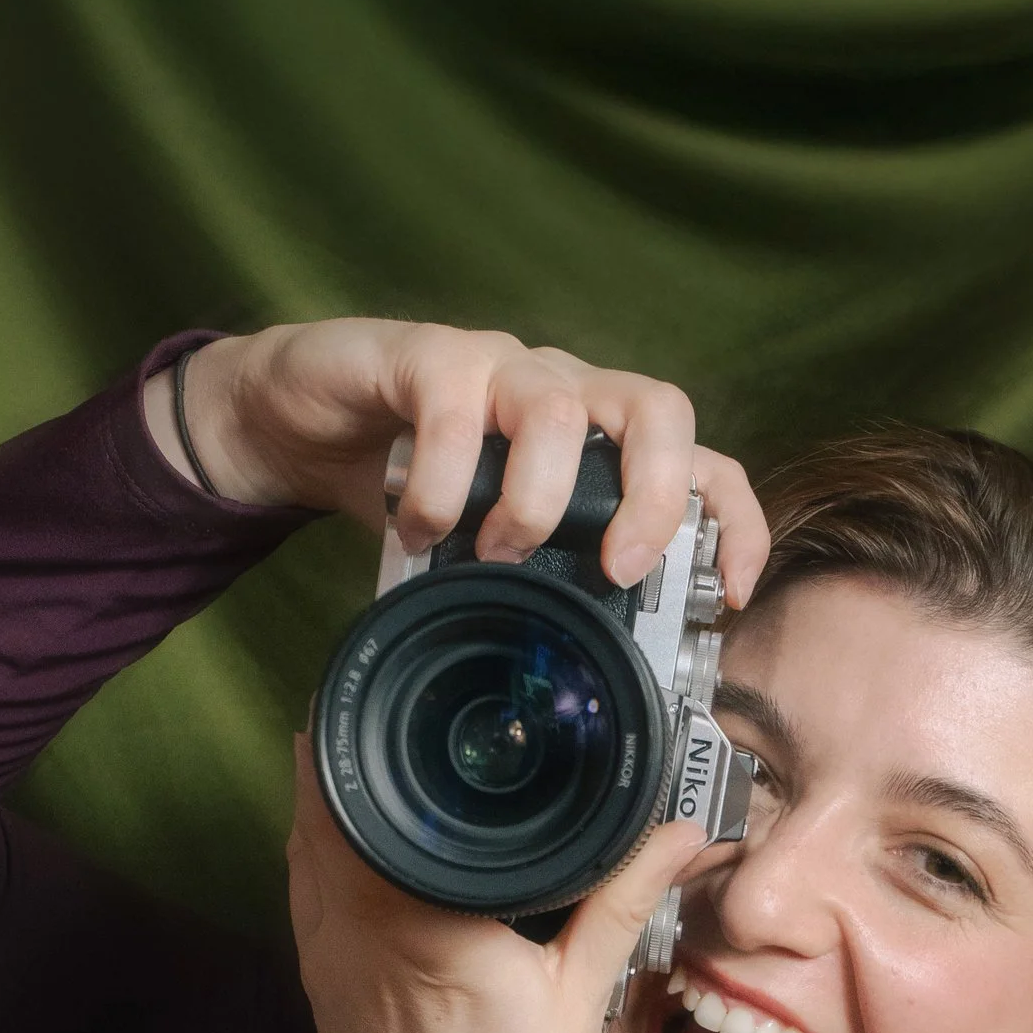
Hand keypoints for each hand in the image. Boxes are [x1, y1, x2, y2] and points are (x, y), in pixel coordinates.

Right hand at [149, 318, 768, 602]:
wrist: (296, 417)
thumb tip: (586, 675)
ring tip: (494, 552)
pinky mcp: (426, 356)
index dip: (736, 522)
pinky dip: (444, 481)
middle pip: (659, 410)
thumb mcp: (488, 543)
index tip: (730, 596)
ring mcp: (500, 367)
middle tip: (616, 570)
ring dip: (535, 500)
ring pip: (557, 409)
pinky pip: (454, 408)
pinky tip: (419, 526)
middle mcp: (565, 392)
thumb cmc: (408, 480)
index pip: (703, 460)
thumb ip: (539, 581)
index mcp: (597, 441)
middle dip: (654, 496)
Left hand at [286, 746, 712, 1032]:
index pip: (386, 806)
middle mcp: (358, 923)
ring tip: (375, 739)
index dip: (388, 744)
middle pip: (331, 802)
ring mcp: (323, 944)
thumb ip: (620, 903)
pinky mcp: (313, 961)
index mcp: (428, 924)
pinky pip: (302, 872)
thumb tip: (677, 834)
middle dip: (360, 748)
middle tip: (399, 704)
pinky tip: (357, 812)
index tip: (412, 699)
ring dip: (333, 784)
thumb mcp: (580, 997)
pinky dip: (320, 832)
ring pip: (305, 832)